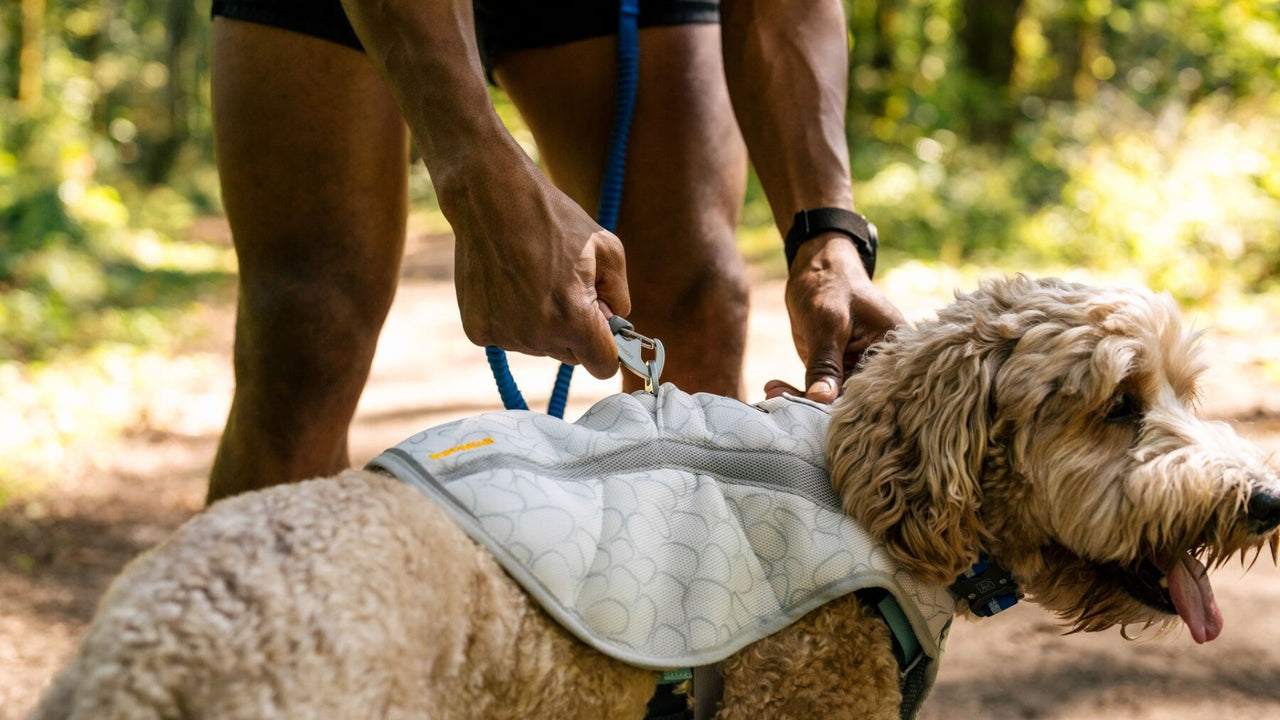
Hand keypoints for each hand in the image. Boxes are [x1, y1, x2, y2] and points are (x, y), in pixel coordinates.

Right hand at [447, 161, 630, 378]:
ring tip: (533, 280)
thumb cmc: (553, 219)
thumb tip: (614, 323)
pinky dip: (513, 319)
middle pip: (571, 357)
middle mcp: (538, 336)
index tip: (603, 331)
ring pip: (539, 346)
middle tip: (565, 289)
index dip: (608, 349)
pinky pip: (509, 337)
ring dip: (543, 324)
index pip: (603, 367)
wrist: (491, 199)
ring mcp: (504, 335)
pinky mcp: (479, 330)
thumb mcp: (608, 250)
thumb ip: (620, 297)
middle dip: (575, 332)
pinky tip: (509, 285)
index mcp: (574, 320)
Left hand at [764, 233, 904, 401]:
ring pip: (832, 399)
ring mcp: (856, 368)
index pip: (873, 390)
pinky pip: (819, 390)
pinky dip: (796, 391)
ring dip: (800, 400)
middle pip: (852, 400)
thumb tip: (821, 400)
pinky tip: (771, 387)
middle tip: (780, 404)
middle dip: (816, 407)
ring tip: (770, 392)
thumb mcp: (827, 323)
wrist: (817, 268)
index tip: (809, 413)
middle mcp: (879, 364)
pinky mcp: (836, 371)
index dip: (844, 408)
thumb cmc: (829, 285)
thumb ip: (825, 363)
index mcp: (892, 350)